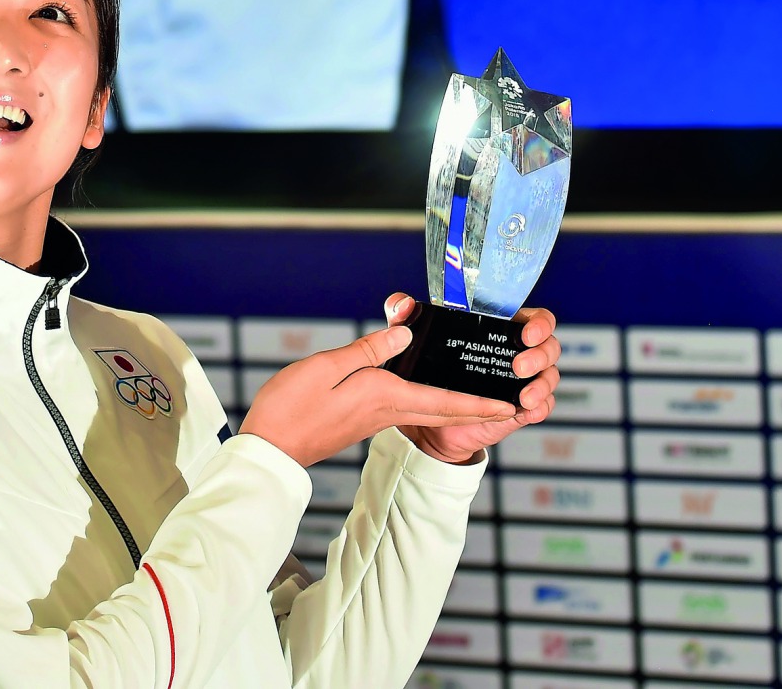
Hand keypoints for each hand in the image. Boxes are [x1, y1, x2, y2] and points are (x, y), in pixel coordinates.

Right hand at [238, 324, 518, 466]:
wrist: (270, 449)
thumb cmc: (291, 407)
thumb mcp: (327, 367)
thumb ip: (368, 350)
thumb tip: (406, 333)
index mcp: (384, 396)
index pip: (444, 401)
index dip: (480, 404)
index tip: (511, 406)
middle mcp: (385, 410)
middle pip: (443, 410)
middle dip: (478, 409)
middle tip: (512, 405)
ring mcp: (373, 418)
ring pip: (426, 410)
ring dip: (457, 406)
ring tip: (481, 397)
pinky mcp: (360, 420)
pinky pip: (406, 409)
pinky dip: (430, 403)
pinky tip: (428, 393)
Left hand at [386, 294, 560, 464]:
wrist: (427, 417)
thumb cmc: (427, 369)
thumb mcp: (412, 339)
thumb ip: (403, 316)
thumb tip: (404, 304)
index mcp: (502, 330)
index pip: (536, 319)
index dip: (539, 323)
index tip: (525, 333)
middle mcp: (520, 353)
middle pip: (550, 347)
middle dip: (540, 355)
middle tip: (518, 366)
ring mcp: (523, 382)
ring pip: (550, 376)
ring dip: (541, 384)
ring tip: (524, 395)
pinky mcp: (520, 409)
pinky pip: (544, 406)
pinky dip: (540, 407)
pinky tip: (526, 408)